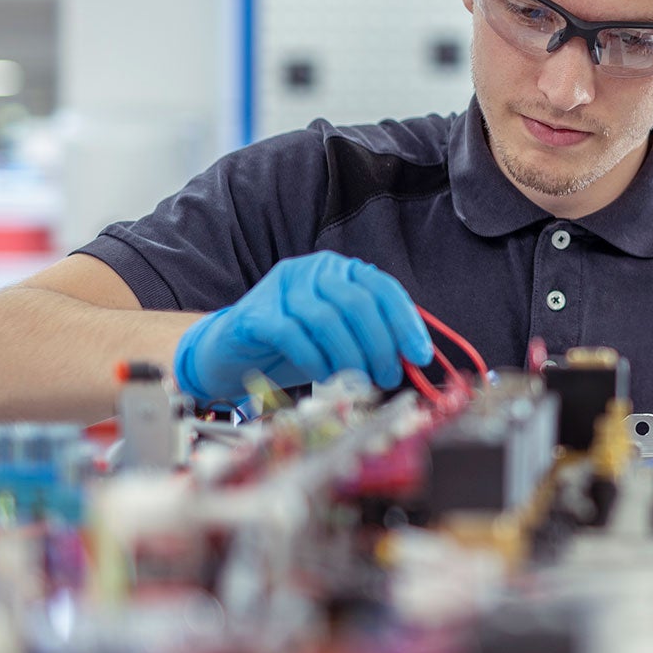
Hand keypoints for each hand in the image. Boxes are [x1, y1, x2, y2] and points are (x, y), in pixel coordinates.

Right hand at [174, 252, 434, 401]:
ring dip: (350, 356)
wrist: (233, 353)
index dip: (405, 322)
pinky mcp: (255, 313)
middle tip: (388, 377)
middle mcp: (312, 270)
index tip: (420, 356)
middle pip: (357, 303)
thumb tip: (412, 359)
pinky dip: (314, 359)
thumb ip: (373, 338)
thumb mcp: (341, 337)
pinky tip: (324, 375)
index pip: (382, 288)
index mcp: (340, 270)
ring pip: (327, 319)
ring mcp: (281, 288)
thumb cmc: (295, 346)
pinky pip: (292, 334)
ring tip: (359, 381)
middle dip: (380, 346)